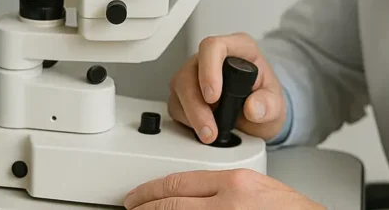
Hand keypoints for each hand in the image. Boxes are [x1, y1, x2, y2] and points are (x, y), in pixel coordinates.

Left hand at [123, 168, 325, 209]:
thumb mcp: (257, 187)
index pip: (179, 182)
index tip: (138, 195)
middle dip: (146, 206)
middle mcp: (228, 203)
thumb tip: (190, 197)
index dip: (151, 190)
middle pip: (171, 203)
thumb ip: (225, 187)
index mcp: (235, 183)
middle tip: (131, 208)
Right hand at [168, 32, 285, 143]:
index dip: (208, 70)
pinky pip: (176, 103)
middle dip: (196, 103)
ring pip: (179, 87)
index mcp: (237, 48)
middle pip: (190, 70)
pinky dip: (186, 119)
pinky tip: (201, 128)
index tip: (213, 96)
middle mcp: (212, 58)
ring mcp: (196, 74)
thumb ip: (269, 104)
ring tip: (208, 132)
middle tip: (210, 127)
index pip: (213, 47)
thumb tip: (253, 108)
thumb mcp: (276, 103)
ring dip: (190, 113)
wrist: (260, 114)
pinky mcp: (186, 93)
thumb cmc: (265, 98)